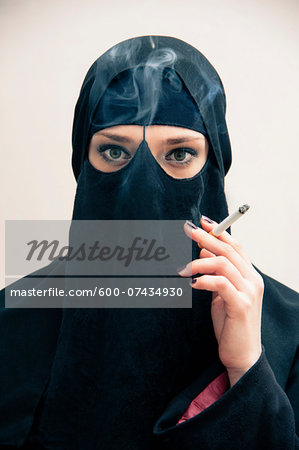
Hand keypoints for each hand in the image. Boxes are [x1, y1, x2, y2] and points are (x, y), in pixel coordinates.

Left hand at [178, 217, 263, 385]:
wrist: (241, 354)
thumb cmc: (230, 322)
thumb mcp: (221, 293)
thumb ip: (217, 273)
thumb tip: (203, 251)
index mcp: (249, 275)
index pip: (235, 246)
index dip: (219, 231)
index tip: (202, 221)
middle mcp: (253, 280)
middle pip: (228, 250)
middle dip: (206, 237)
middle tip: (187, 230)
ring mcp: (249, 292)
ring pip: (223, 263)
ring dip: (199, 262)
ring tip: (182, 269)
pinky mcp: (241, 305)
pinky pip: (221, 284)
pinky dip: (204, 279)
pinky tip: (192, 283)